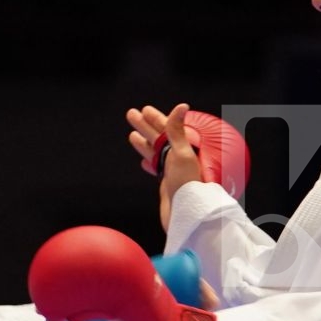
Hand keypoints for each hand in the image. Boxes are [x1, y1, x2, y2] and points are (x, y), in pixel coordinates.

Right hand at [126, 103, 202, 231]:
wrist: (187, 213)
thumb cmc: (188, 184)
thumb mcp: (182, 154)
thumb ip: (177, 131)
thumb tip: (181, 107)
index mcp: (184, 148)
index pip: (167, 128)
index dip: (155, 118)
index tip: (144, 110)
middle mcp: (179, 157)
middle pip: (158, 137)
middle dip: (144, 126)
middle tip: (131, 114)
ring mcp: (173, 170)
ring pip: (155, 152)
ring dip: (144, 143)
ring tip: (132, 134)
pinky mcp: (168, 184)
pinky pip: (156, 169)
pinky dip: (149, 163)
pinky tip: (143, 162)